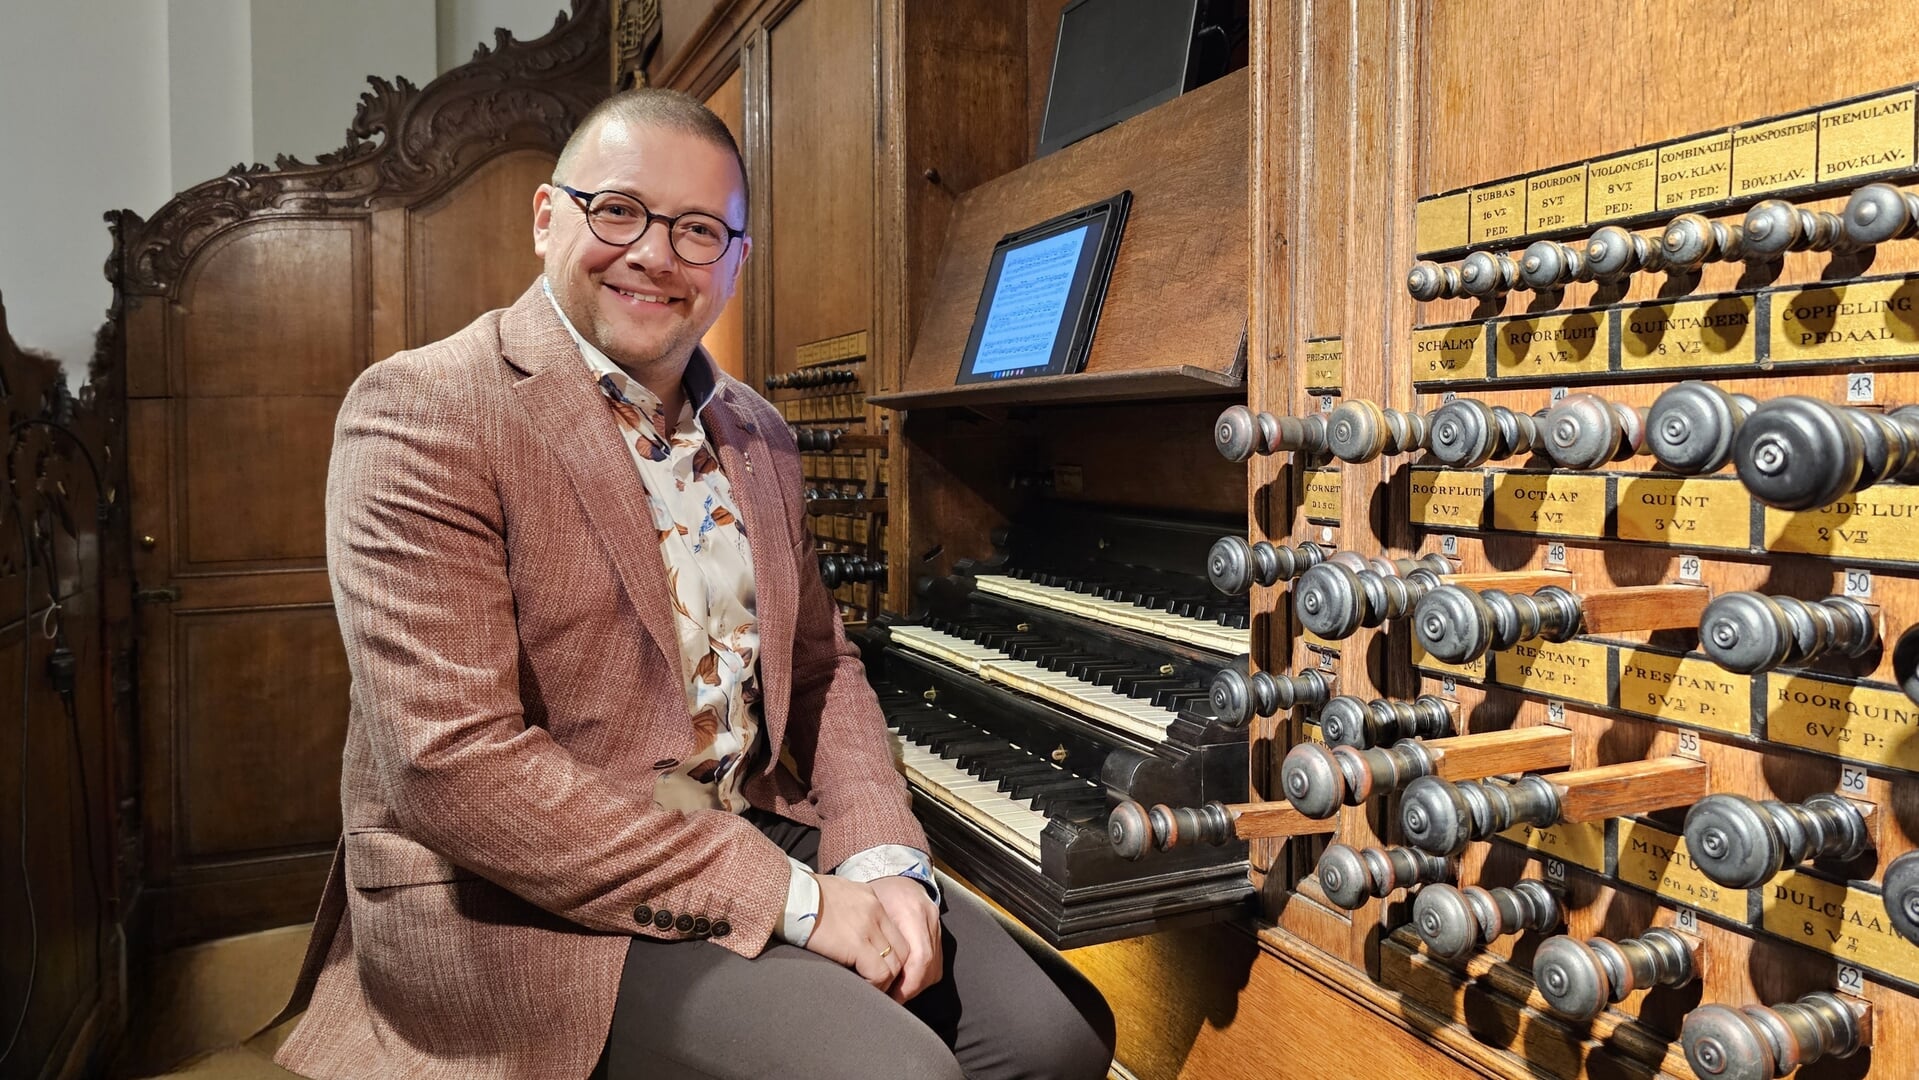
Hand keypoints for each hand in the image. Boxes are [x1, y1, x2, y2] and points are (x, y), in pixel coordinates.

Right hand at [803, 874, 908, 992]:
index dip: (890, 955)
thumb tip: (847, 932)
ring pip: (894, 964)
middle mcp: (875, 911)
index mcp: (870, 898)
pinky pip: (879, 973)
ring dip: (884, 983)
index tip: (879, 969)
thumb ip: (849, 910)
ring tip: (869, 991)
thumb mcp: (834, 895)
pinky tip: (861, 988)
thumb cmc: (800, 897)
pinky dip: (874, 985)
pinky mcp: (856, 944)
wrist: (788, 894)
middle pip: (902, 949)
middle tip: (879, 986)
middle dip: (894, 972)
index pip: (895, 932)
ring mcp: (868, 927)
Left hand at [867, 876, 941, 1002]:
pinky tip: (905, 978)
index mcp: (911, 912)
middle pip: (930, 967)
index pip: (920, 959)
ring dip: (917, 984)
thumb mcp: (867, 910)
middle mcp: (929, 918)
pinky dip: (922, 975)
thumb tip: (865, 972)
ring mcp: (936, 924)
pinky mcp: (937, 929)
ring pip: (935, 968)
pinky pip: (936, 961)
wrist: (891, 870)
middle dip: (911, 989)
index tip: (888, 996)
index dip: (906, 985)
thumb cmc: (873, 892)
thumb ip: (870, 938)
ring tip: (895, 991)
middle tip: (890, 999)